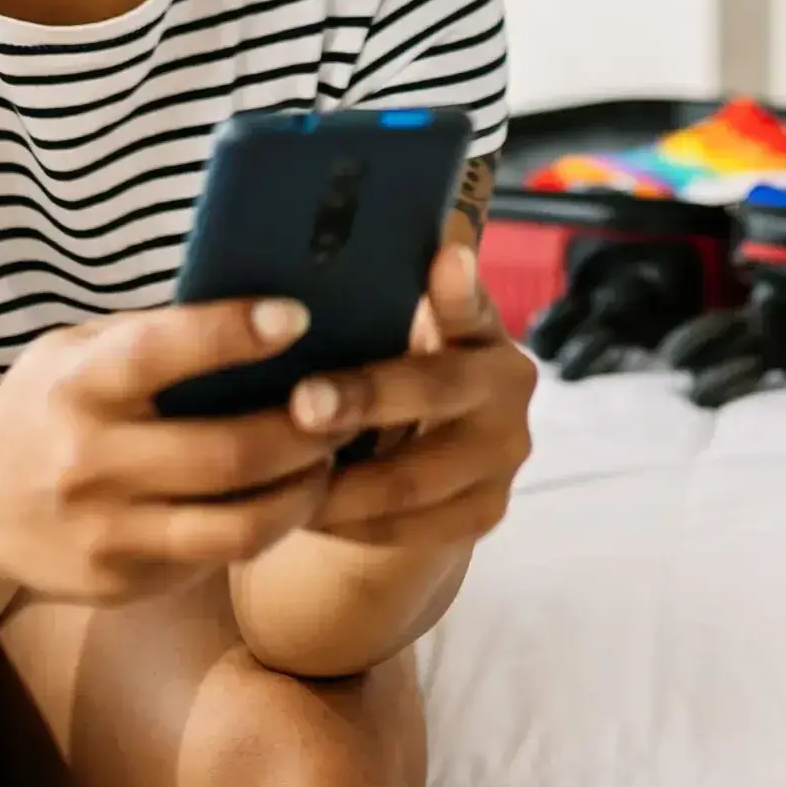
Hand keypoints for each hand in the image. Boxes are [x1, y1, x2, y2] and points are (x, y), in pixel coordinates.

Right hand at [0, 298, 340, 604]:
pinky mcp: (123, 582)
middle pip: (229, 453)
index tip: (298, 316)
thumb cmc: (49, 405)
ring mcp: (106, 532)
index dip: (234, 332)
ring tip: (330, 460)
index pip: (162, 351)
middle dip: (308, 430)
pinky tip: (289, 497)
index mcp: (79, 383)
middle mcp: (88, 461)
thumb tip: (265, 303)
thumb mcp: (77, 351)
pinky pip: (217, 558)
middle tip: (349, 406)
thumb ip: (152, 334)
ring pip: (239, 525)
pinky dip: (268, 526)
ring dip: (305, 491)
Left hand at [288, 244, 535, 551]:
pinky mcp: (485, 513)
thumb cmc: (391, 380)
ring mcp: (504, 457)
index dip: (458, 288)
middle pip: (436, 391)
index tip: (444, 258)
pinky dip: (347, 524)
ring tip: (277, 474)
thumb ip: (375, 312)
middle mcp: (508, 388)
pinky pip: (406, 528)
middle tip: (302, 404)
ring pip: (414, 478)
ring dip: (340, 482)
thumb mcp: (391, 341)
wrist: (432, 462)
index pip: (471, 305)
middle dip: (366, 399)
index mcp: (483, 331)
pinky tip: (299, 513)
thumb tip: (304, 271)